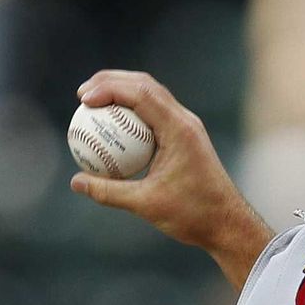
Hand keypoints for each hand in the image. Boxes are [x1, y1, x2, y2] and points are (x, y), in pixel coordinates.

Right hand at [72, 70, 273, 287]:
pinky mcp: (186, 136)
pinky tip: (113, 126)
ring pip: (152, 96)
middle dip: (111, 82)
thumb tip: (75, 181)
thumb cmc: (193, 215)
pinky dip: (133, 112)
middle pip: (146, 85)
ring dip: (123, 92)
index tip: (83, 100)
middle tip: (82, 95)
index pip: (141, 93)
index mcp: (180, 130)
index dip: (109, 88)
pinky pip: (156, 114)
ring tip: (93, 103)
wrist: (228, 223)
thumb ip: (109, 192)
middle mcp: (186, 121)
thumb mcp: (146, 204)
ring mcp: (188, 127)